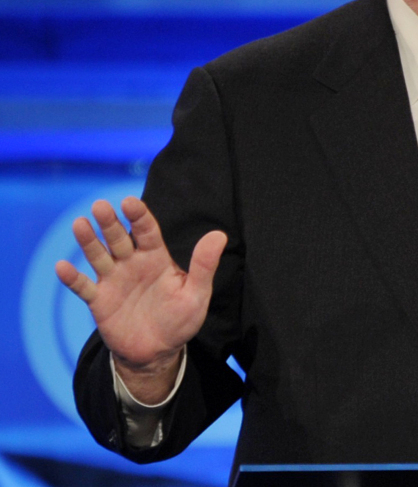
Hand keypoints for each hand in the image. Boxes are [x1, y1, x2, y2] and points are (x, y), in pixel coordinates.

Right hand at [55, 196, 225, 395]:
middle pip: (119, 238)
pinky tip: (62, 266)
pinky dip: (72, 278)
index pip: (147, 231)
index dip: (138, 216)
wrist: (158, 352)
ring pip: (98, 256)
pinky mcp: (100, 301)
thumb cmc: (181, 320)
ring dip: (89, 241)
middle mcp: (132, 264)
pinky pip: (83, 287)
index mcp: (156, 258)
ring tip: (80, 224)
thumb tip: (219, 234)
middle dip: (110, 222)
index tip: (129, 202)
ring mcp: (114, 281)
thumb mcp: (197, 293)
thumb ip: (204, 265)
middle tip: (100, 205)